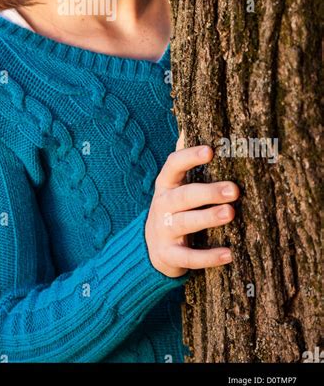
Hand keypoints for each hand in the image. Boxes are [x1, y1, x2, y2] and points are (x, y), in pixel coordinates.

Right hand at [145, 130, 239, 277]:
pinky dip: (208, 257)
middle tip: (234, 190)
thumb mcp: (173, 185)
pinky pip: (189, 257)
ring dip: (208, 217)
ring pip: (186, 223)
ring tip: (231, 213)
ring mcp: (163, 230)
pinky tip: (229, 254)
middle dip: (209, 192)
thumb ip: (182, 160)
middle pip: (184, 196)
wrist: (151, 248)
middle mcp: (162, 205)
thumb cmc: (173, 208)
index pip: (173, 165)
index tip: (211, 150)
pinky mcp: (169, 255)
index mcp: (165, 184)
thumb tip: (188, 127)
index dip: (190, 157)